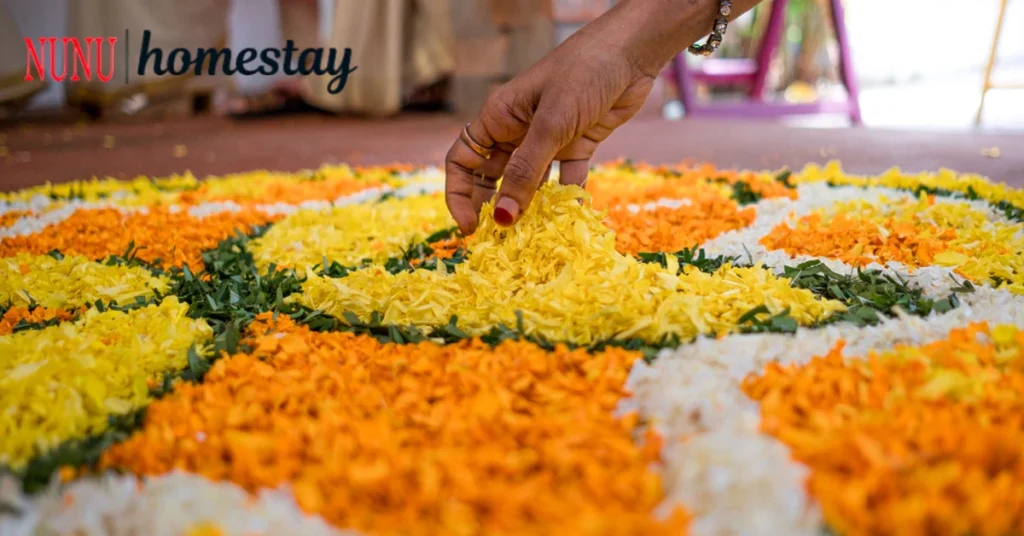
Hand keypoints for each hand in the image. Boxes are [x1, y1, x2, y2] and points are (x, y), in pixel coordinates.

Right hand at [444, 26, 656, 234]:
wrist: (632, 51)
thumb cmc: (583, 73)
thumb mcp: (551, 125)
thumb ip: (526, 172)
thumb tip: (503, 218)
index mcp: (497, 118)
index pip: (462, 161)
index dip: (459, 195)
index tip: (470, 227)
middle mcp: (517, 131)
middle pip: (492, 178)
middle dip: (492, 208)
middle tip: (499, 242)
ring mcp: (547, 140)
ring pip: (528, 183)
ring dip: (528, 209)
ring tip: (531, 239)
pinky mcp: (577, 145)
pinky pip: (566, 180)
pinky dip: (567, 199)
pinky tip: (570, 221)